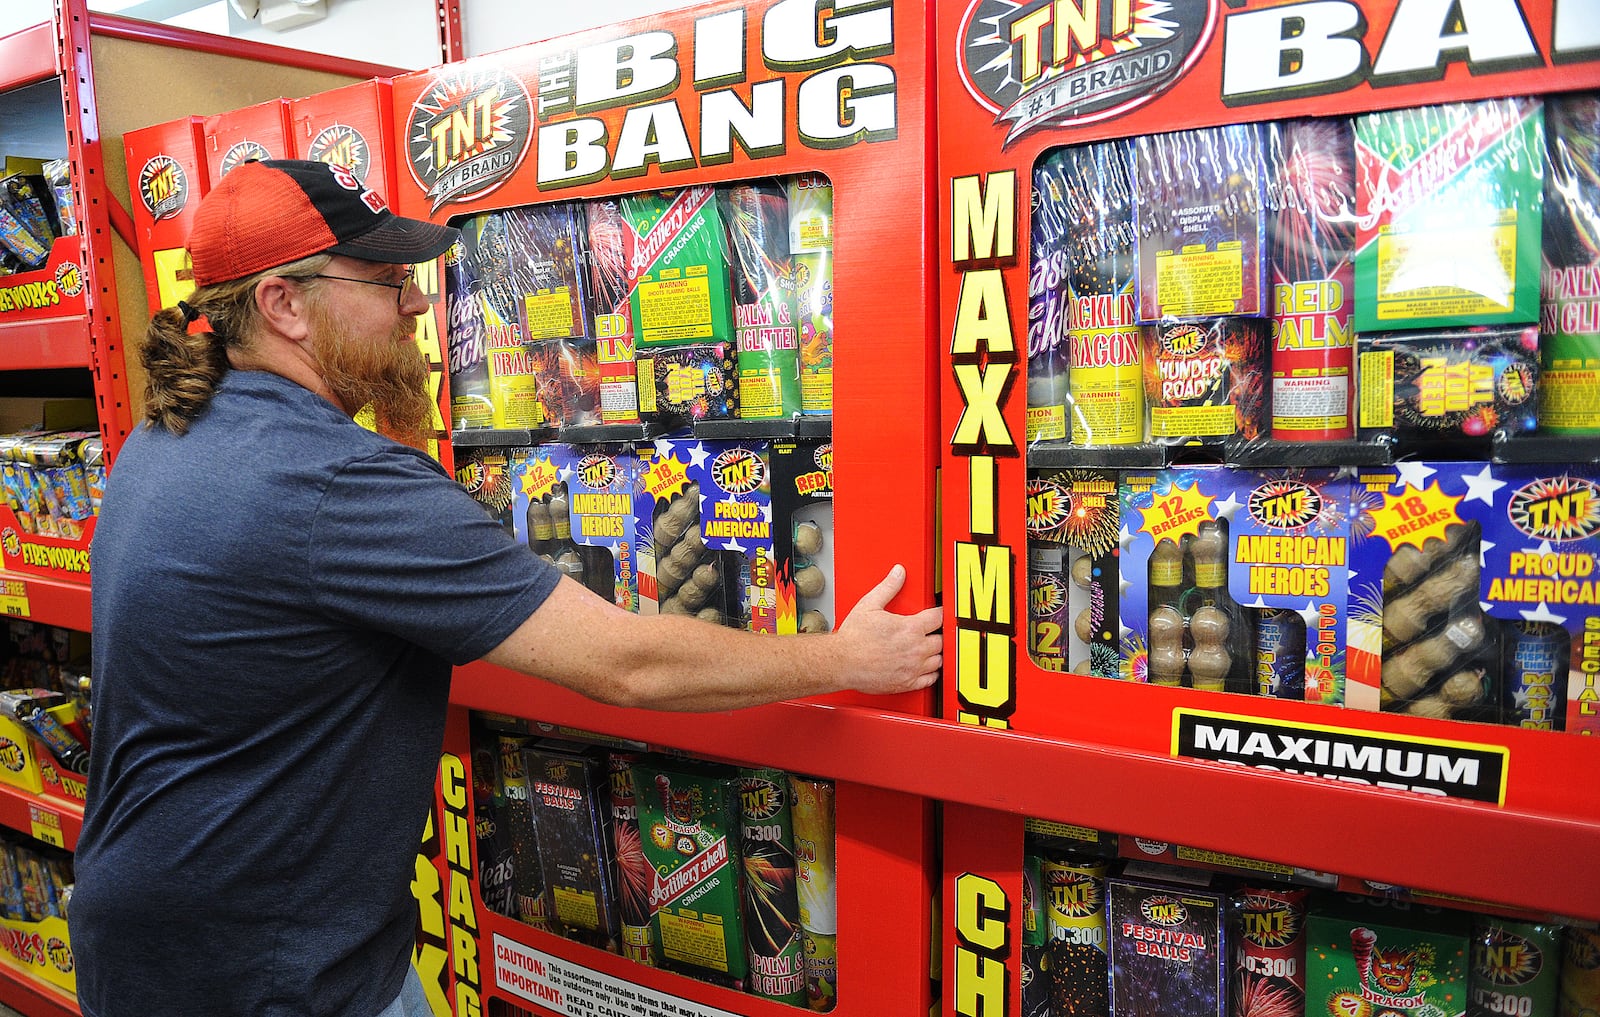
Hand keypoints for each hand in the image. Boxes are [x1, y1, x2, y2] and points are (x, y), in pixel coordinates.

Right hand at [833, 564, 942, 694]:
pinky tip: (924, 666)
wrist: (841, 662)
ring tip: (927, 647)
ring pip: (939, 660)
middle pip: (941, 640)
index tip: (938, 612)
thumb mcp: (869, 605)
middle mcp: (916, 649)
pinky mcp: (907, 683)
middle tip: (930, 630)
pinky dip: (931, 672)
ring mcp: (912, 668)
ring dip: (935, 653)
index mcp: (910, 628)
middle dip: (937, 633)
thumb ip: (888, 587)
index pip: (939, 618)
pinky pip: (930, 679)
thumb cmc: (853, 637)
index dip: (940, 613)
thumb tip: (898, 572)